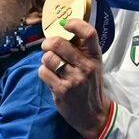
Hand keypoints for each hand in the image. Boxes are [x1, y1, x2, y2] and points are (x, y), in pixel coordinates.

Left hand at [39, 18, 111, 138]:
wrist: (93, 114)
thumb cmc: (90, 85)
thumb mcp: (93, 65)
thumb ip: (81, 49)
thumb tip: (60, 28)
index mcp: (95, 57)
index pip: (89, 33)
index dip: (75, 24)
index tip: (65, 24)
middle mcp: (86, 66)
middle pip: (58, 43)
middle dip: (48, 43)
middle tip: (47, 47)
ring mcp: (74, 79)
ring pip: (48, 58)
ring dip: (45, 60)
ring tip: (51, 66)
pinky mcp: (62, 90)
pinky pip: (43, 72)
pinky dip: (43, 73)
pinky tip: (51, 78)